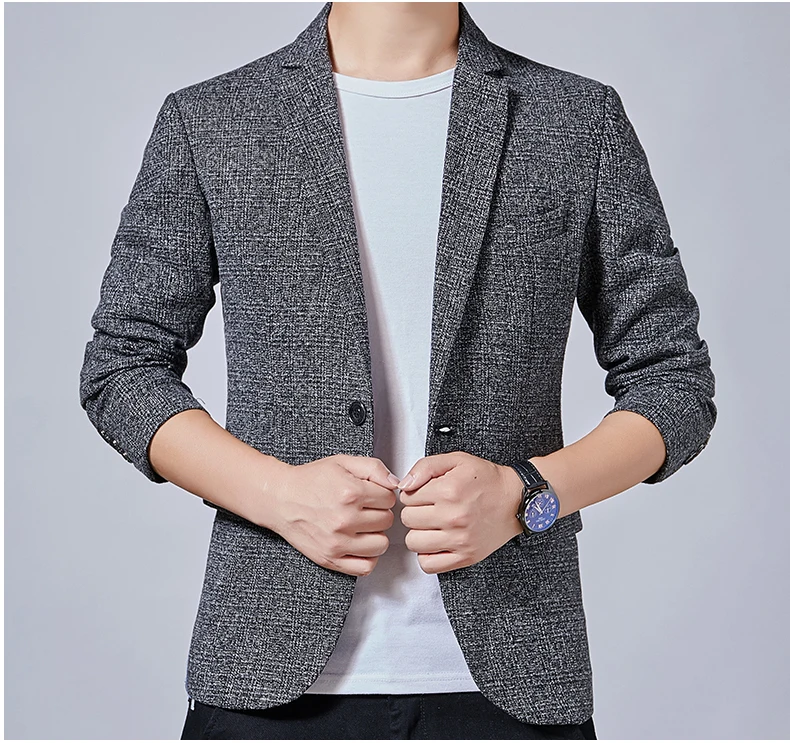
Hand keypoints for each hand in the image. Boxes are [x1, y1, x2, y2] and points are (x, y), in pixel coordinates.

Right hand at [271, 454, 399, 576]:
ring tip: (362, 526)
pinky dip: (368, 557)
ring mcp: (337, 542)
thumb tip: (396, 483)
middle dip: (379, 513)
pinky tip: (360, 544)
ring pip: (381, 544)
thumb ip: (373, 468)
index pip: (389, 499)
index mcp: (351, 492)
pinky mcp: (330, 559)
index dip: (382, 495)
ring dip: (376, 535)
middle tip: (365, 509)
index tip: (372, 495)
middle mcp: (345, 519)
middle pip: (387, 521)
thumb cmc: (311, 480)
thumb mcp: (342, 462)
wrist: (280, 499)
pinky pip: (365, 567)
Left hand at [397, 452, 523, 573]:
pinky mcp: (466, 557)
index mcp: (448, 490)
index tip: (424, 494)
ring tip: (431, 525)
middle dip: (414, 512)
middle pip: (407, 520)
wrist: (517, 500)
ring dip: (418, 533)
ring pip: (413, 542)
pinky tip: (436, 542)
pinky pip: (428, 564)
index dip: (413, 494)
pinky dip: (427, 555)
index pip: (407, 498)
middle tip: (428, 508)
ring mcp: (460, 540)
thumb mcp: (457, 460)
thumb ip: (425, 467)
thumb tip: (403, 485)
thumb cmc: (487, 479)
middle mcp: (453, 517)